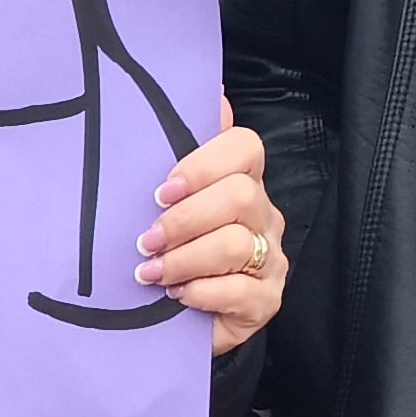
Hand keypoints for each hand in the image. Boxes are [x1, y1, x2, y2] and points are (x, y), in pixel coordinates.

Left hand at [141, 101, 282, 356]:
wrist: (175, 323)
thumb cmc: (169, 255)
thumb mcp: (163, 206)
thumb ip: (173, 154)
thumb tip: (208, 93)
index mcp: (240, 181)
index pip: (244, 148)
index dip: (203, 164)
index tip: (161, 190)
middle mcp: (262, 215)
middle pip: (240, 195)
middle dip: (185, 219)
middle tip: (146, 240)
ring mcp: (269, 259)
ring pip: (236, 244)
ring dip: (185, 259)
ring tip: (150, 273)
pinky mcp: (265, 302)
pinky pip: (240, 291)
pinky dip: (201, 293)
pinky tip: (175, 297)